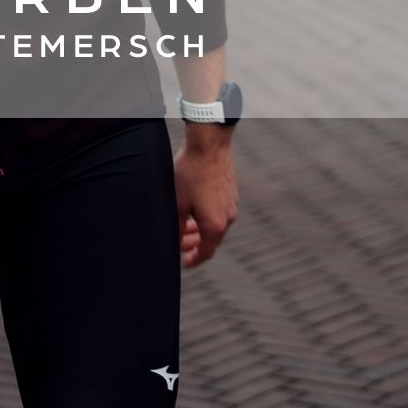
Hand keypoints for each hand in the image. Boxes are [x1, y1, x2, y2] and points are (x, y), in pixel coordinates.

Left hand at [174, 130, 237, 269]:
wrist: (209, 144)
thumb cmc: (190, 173)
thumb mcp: (178, 203)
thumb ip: (177, 227)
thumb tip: (175, 242)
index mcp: (215, 226)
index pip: (205, 253)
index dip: (193, 260)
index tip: (184, 262)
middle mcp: (228, 218)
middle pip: (211, 239)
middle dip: (194, 243)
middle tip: (180, 242)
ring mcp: (232, 203)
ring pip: (215, 224)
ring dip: (200, 228)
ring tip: (186, 225)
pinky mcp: (231, 191)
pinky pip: (219, 210)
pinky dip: (207, 215)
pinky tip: (195, 206)